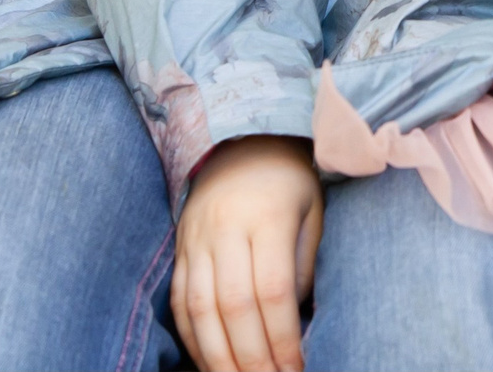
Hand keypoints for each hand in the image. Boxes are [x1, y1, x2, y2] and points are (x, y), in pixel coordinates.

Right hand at [173, 135, 322, 371]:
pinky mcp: (179, 250)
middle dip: (250, 357)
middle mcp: (226, 229)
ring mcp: (196, 240)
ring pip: (199, 309)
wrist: (242, 143)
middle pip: (233, 306)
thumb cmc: (291, 183)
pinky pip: (179, 303)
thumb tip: (294, 328)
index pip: (273, 290)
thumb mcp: (314, 213)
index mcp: (269, 216)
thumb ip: (303, 267)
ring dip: (217, 357)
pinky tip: (210, 363)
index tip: (296, 368)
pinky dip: (193, 339)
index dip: (282, 336)